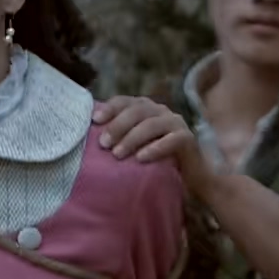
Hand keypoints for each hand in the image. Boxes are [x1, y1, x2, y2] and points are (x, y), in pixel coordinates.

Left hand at [93, 96, 213, 195]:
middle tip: (104, 144)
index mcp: (144, 109)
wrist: (188, 177)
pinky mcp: (188, 138)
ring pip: (151, 124)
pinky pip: (171, 140)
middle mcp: (160, 111)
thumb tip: (89, 137)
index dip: (110, 108)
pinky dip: (155, 148)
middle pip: (137, 111)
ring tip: (118, 154)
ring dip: (132, 139)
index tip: (94, 121)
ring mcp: (175, 122)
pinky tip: (141, 159)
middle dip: (117, 126)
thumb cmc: (154, 161)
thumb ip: (116, 138)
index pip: (125, 101)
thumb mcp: (132, 147)